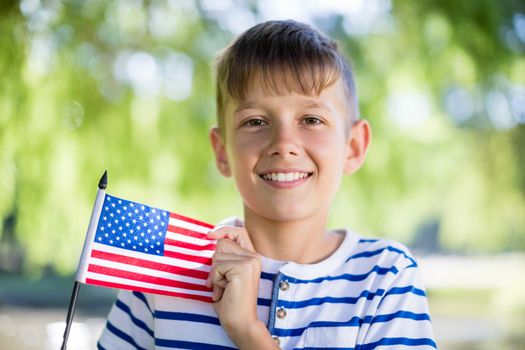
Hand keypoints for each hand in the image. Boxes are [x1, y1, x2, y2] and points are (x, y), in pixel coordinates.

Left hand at [206, 227, 276, 348]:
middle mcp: (254, 256)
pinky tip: (224, 291)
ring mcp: (250, 261)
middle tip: (222, 282)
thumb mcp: (226, 274)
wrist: (240, 322)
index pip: (239, 231)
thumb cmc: (230, 300)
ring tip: (224, 288)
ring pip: (218, 255)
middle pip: (223, 243)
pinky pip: (217, 267)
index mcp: (253, 257)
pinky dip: (215, 280)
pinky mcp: (243, 268)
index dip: (224, 230)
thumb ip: (225, 257)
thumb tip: (214, 238)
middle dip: (215, 263)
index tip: (209, 235)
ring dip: (215, 274)